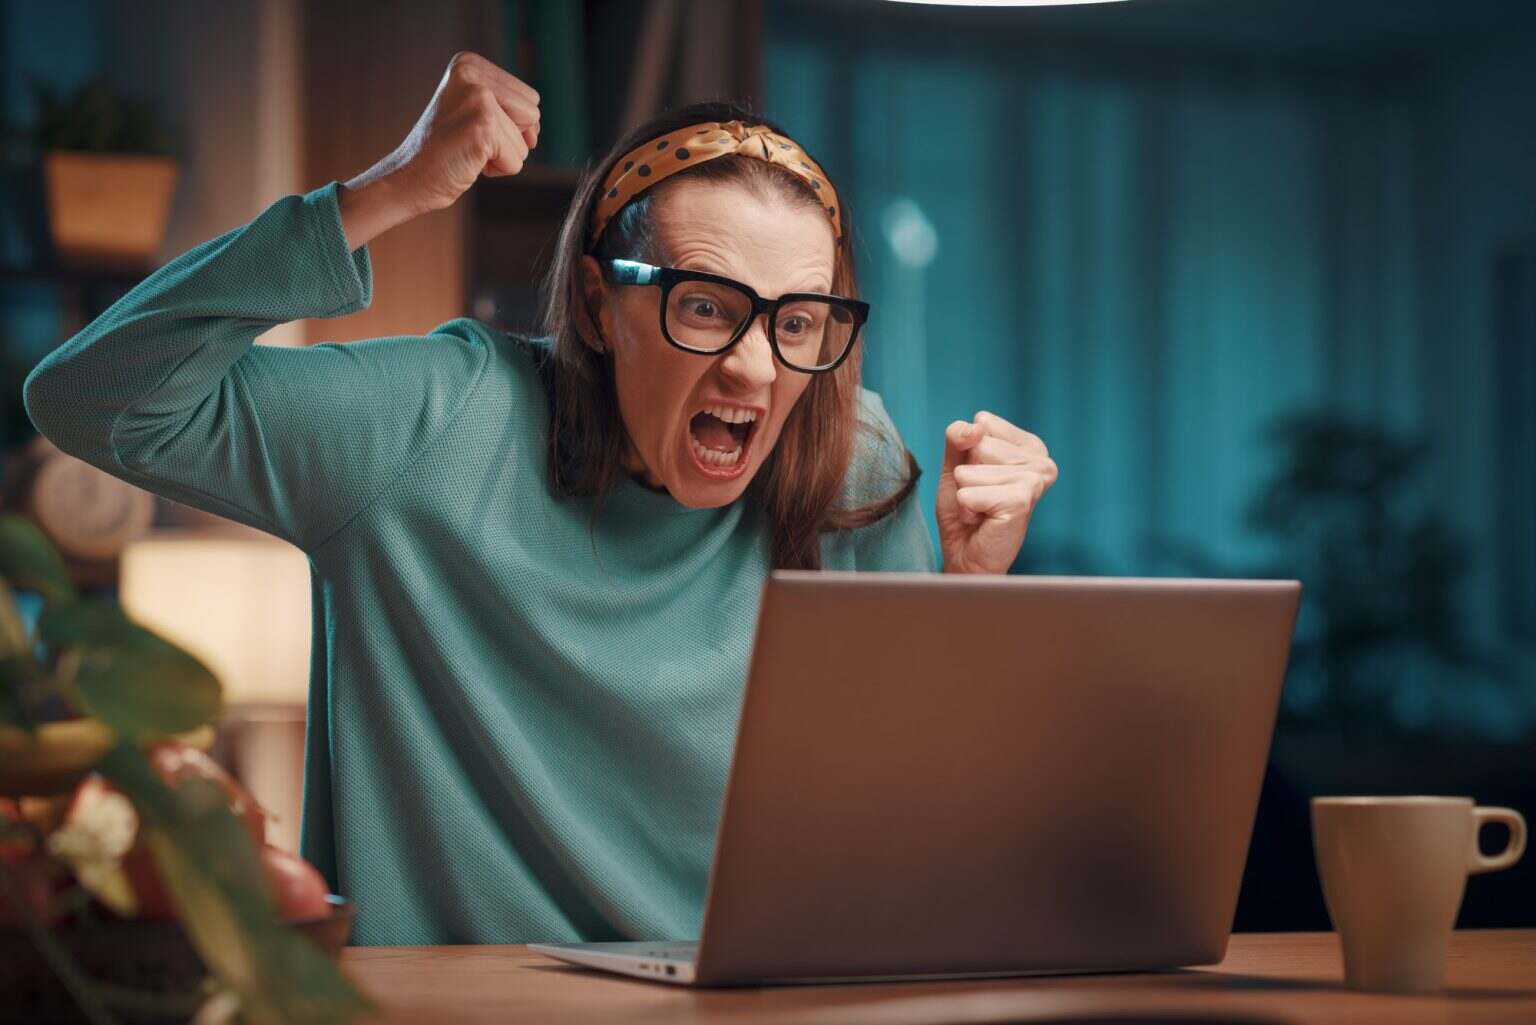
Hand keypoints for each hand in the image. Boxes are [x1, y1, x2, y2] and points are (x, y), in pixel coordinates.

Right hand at [342, 51, 540, 245]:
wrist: (409, 177)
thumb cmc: (444, 150)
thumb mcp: (473, 114)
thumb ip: (508, 110)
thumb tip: (535, 133)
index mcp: (469, 63)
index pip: (528, 98)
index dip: (510, 125)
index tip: (472, 128)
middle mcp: (473, 74)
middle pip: (533, 114)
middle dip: (511, 138)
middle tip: (470, 141)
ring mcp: (478, 99)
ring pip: (526, 141)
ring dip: (502, 156)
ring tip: (467, 151)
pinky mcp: (483, 128)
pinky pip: (516, 161)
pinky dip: (497, 170)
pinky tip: (468, 162)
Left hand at [935, 411, 1057, 574]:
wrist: (969, 557)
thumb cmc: (966, 511)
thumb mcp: (956, 465)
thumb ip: (959, 437)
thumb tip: (976, 428)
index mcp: (1030, 445)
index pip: (981, 423)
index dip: (968, 453)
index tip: (982, 478)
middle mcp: (1040, 460)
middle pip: (976, 445)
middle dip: (967, 475)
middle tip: (981, 498)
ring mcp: (1034, 479)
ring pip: (969, 471)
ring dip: (966, 493)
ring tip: (982, 509)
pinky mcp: (1021, 500)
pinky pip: (968, 493)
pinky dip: (966, 508)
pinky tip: (983, 519)